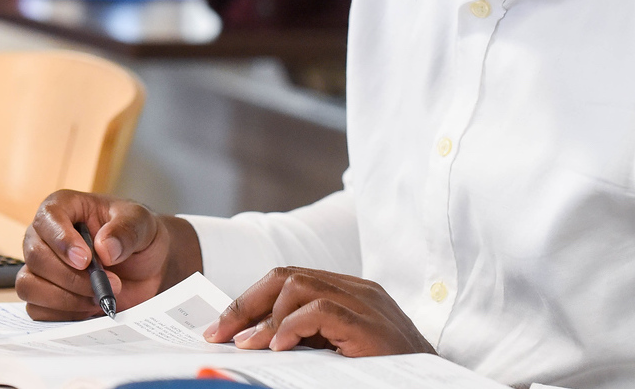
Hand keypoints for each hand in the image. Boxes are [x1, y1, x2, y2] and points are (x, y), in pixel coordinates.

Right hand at [16, 189, 201, 320]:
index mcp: (66, 206)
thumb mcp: (142, 224)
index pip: (48, 218)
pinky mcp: (44, 295)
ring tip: (100, 296)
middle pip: (36, 256)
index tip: (86, 260)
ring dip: (66, 298)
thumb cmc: (139, 235)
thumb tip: (104, 247)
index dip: (62, 240)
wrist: (147, 266)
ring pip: (30, 286)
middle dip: (72, 276)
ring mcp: (42, 267)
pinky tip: (91, 307)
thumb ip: (127, 231)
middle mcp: (47, 235)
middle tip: (108, 282)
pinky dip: (65, 314)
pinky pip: (37, 310)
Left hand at [204, 266, 435, 357]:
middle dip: (247, 303)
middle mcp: (356, 289)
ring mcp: (365, 303)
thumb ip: (307, 338)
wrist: (435, 386)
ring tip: (247, 346)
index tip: (222, 327)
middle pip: (287, 275)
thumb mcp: (338, 352)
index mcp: (348, 292)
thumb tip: (254, 342)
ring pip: (299, 285)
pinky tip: (276, 348)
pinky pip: (321, 310)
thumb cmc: (386, 374)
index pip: (290, 279)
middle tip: (219, 333)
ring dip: (265, 317)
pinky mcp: (370, 324)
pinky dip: (292, 326)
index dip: (252, 300)